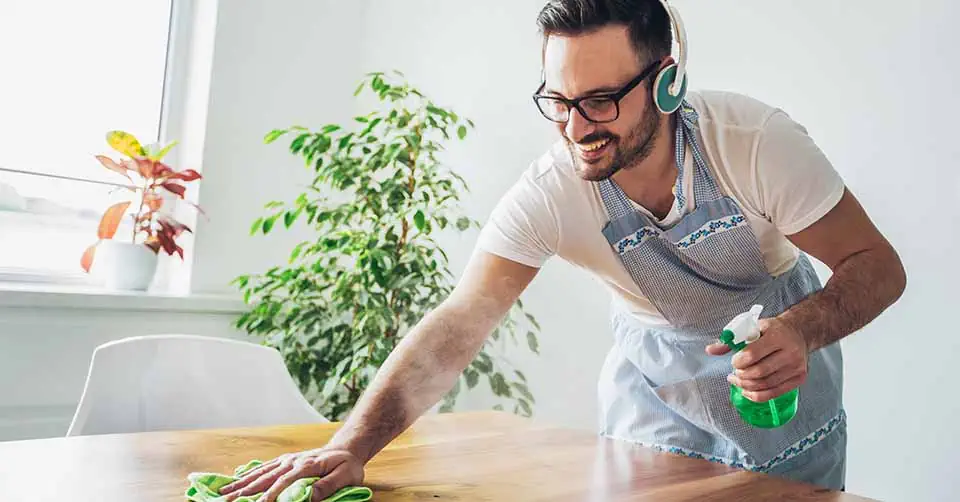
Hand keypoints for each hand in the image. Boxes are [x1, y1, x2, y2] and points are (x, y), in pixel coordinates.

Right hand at [219, 448, 363, 501]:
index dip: (270, 494)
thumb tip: (308, 497)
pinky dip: (247, 474)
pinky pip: (263, 467)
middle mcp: (292, 462)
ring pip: (260, 473)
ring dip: (241, 483)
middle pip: (265, 478)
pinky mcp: (284, 461)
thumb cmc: (347, 465)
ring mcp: (286, 460)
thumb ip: (327, 486)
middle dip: (245, 490)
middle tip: (227, 501)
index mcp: (306, 466)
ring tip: (223, 493)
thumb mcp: (345, 476)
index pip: (283, 482)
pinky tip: (235, 479)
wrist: (346, 449)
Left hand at [705, 316, 808, 401]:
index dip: (738, 361)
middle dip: (741, 376)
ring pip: (765, 385)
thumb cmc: (772, 330)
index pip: (752, 354)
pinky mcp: (799, 378)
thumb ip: (731, 339)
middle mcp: (790, 352)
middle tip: (734, 373)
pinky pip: (774, 393)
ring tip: (738, 381)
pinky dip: (757, 395)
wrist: (799, 333)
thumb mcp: (752, 327)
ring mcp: (796, 367)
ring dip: (746, 386)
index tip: (734, 361)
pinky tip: (747, 391)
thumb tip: (710, 350)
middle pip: (759, 372)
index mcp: (778, 336)